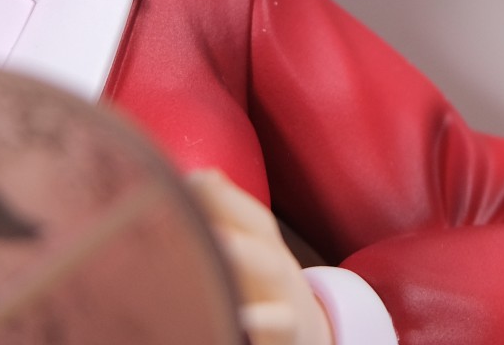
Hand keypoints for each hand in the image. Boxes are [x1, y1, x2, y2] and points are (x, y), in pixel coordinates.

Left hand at [185, 168, 332, 344]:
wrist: (312, 333)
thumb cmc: (267, 290)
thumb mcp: (255, 253)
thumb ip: (229, 218)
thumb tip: (203, 174)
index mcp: (266, 245)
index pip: (247, 211)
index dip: (222, 192)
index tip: (192, 176)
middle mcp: (278, 262)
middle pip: (258, 228)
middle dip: (230, 205)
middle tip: (195, 188)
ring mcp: (286, 293)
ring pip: (270, 268)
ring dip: (245, 251)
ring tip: (218, 240)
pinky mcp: (290, 328)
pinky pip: (278, 320)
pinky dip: (261, 316)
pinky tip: (240, 315)